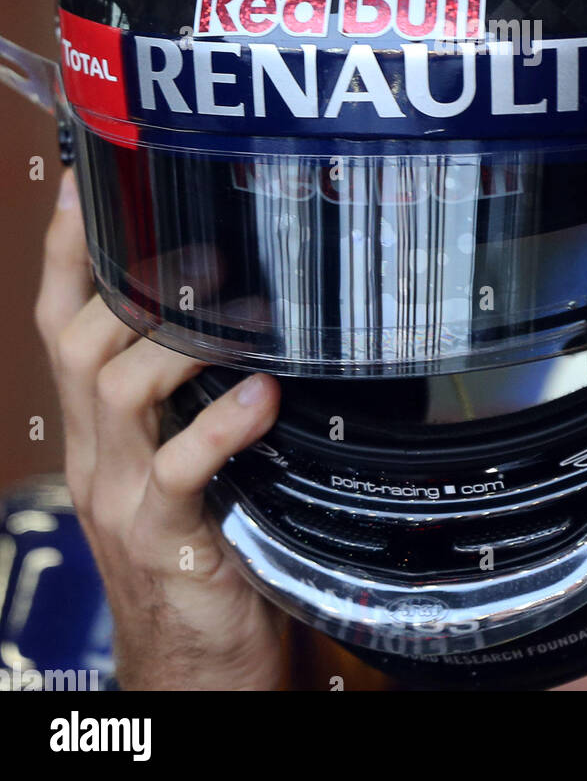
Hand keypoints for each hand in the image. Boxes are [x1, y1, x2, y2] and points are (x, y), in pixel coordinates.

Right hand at [34, 169, 284, 690]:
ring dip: (174, 343)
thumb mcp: (182, 456)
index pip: (61, 322)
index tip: (86, 182)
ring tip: (236, 314)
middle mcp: (96, 453)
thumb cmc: (202, 544)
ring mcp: (122, 497)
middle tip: (196, 247)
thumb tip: (237, 310)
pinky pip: (179, 470)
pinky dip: (221, 426)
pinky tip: (264, 397)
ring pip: (116, 393)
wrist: (193, 665)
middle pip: (77, 344)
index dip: (68, 251)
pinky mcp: (165, 539)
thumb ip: (190, 392)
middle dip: (126, 285)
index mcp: (96, 428)